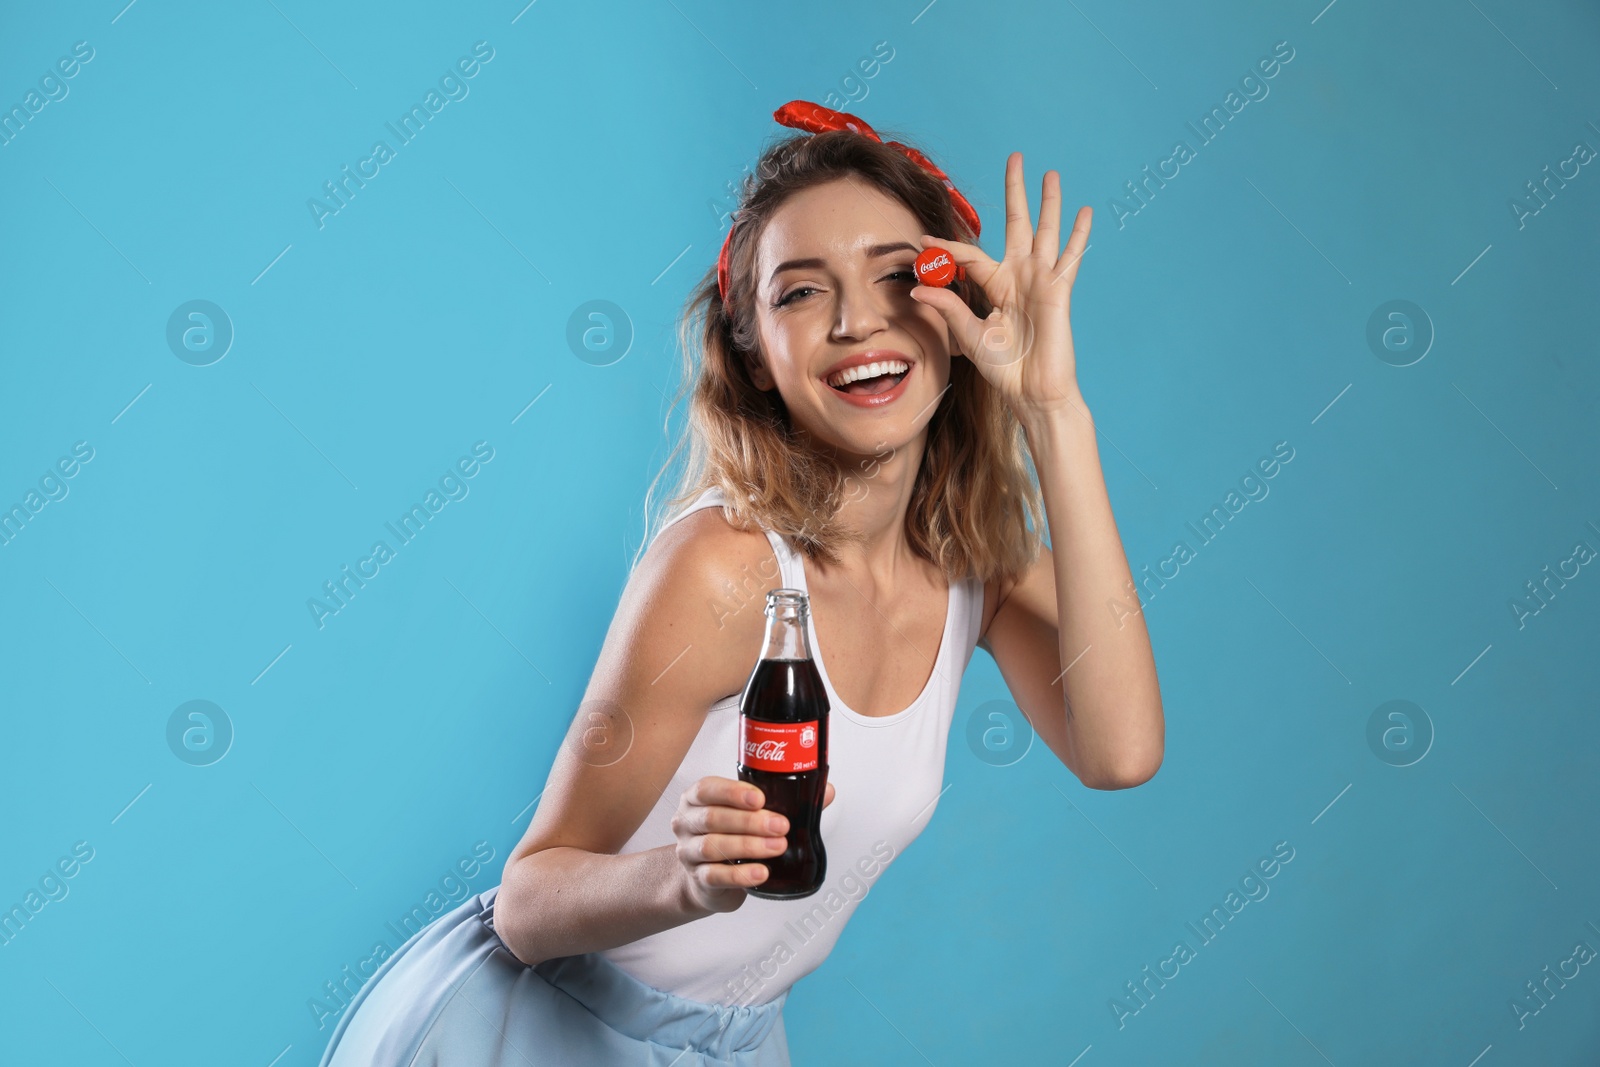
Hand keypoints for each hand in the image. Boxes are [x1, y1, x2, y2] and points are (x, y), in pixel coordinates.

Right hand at [672, 775, 835, 913]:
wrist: (706, 879)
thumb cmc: (729, 836)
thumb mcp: (747, 815)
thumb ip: (784, 802)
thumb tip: (825, 792)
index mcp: (696, 799)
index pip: (707, 789)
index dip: (733, 792)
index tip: (761, 798)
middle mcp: (687, 823)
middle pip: (713, 818)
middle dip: (751, 822)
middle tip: (781, 826)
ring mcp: (689, 853)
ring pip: (714, 847)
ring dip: (749, 846)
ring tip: (777, 846)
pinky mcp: (698, 880)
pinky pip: (716, 876)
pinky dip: (741, 875)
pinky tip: (761, 873)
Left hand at [910, 152, 1091, 426]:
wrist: (1031, 391)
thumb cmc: (1003, 368)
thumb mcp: (968, 335)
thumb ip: (948, 307)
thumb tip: (918, 288)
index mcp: (996, 286)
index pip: (970, 256)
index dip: (947, 248)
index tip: (924, 242)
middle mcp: (1019, 276)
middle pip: (1016, 224)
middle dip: (1015, 191)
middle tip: (1014, 158)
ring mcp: (1041, 280)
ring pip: (1045, 232)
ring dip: (1048, 202)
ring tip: (1049, 173)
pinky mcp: (1059, 291)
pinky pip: (1070, 258)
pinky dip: (1078, 235)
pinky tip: (1084, 211)